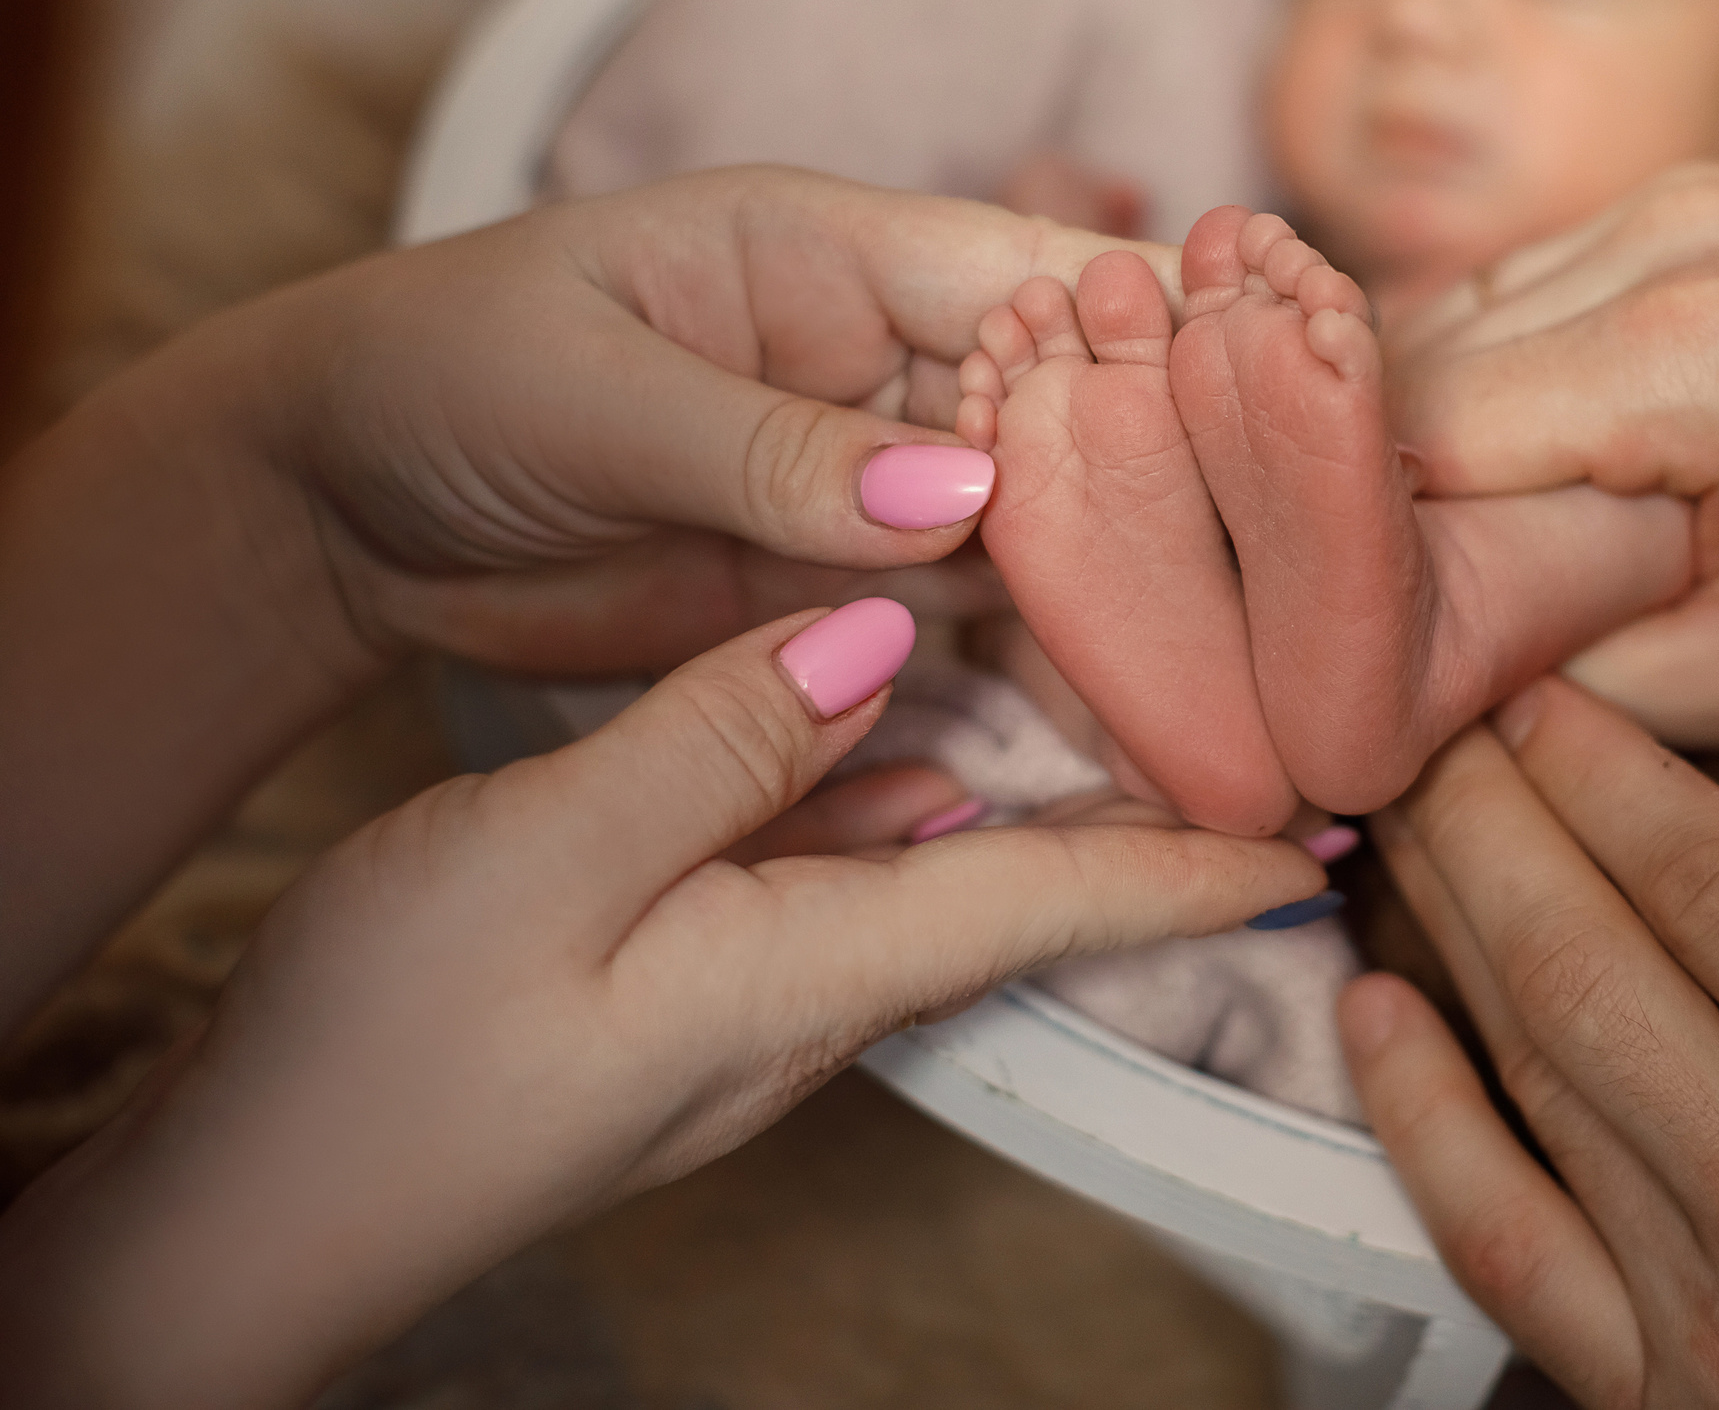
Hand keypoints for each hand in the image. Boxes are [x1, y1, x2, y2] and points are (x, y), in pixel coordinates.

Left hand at [0, 165, 1180, 1027]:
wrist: (337, 509)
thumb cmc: (442, 381)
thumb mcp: (592, 396)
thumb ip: (768, 448)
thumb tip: (957, 499)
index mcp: (844, 256)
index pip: (1052, 283)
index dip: (1176, 341)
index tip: (1297, 418)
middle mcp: (893, 365)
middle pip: (1086, 425)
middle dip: (1190, 500)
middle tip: (1315, 598)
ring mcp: (881, 487)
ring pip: (1057, 542)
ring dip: (1147, 610)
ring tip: (1263, 694)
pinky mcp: (850, 594)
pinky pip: (984, 635)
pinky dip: (1062, 684)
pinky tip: (1149, 740)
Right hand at [0, 603, 1321, 1409]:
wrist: (249, 1215)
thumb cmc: (380, 1062)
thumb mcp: (541, 864)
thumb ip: (718, 745)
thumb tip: (880, 638)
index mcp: (814, 964)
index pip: (1061, 896)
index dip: (1203, 858)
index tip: (1334, 821)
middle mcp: (811, 987)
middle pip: (1022, 876)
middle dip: (1138, 792)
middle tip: (1242, 697)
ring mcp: (742, 990)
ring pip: (925, 861)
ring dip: (1021, 778)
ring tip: (1107, 674)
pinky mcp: (672, 978)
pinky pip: (821, 863)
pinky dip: (881, 785)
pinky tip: (892, 717)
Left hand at [1342, 677, 1718, 1408]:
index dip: (1610, 773)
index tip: (1545, 693)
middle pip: (1593, 965)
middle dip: (1495, 818)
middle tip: (1438, 718)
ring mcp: (1711, 1322)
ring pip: (1536, 1074)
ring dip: (1451, 922)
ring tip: (1409, 813)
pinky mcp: (1644, 1399)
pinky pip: (1496, 1242)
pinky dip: (1416, 1118)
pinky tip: (1372, 1007)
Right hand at [1386, 165, 1718, 748]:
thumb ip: (1574, 686)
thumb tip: (1409, 690)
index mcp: (1697, 357)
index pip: (1414, 436)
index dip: (1359, 547)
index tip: (1342, 640)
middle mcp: (1670, 238)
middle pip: (1412, 364)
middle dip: (1383, 492)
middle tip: (1389, 613)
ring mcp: (1676, 200)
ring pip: (1448, 319)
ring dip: (1430, 435)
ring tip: (1466, 550)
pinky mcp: (1684, 201)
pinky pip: (1519, 292)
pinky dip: (1493, 383)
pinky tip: (1533, 472)